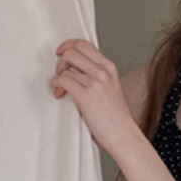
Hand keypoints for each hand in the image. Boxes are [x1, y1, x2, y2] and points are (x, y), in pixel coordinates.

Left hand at [51, 39, 135, 155]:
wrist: (123, 135)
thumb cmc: (116, 118)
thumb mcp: (111, 88)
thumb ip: (97, 76)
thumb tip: (76, 71)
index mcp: (109, 68)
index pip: (85, 45)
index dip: (69, 46)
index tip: (62, 52)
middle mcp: (103, 72)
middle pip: (73, 51)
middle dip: (61, 60)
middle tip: (60, 71)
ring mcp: (95, 83)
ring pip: (66, 66)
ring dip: (58, 76)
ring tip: (61, 88)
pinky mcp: (86, 95)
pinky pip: (63, 80)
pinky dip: (57, 85)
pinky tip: (60, 93)